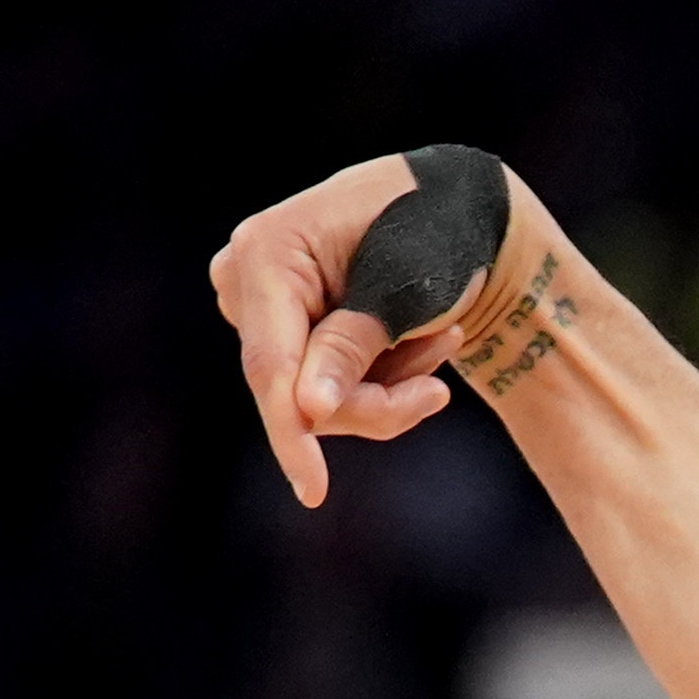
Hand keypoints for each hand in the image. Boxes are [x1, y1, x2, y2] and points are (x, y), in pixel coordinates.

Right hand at [203, 156, 482, 507]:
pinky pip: (326, 391)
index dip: (291, 432)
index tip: (313, 490)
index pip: (271, 364)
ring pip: (316, 401)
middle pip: (295, 392)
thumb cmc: (433, 233)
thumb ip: (351, 348)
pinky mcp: (283, 331)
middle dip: (374, 399)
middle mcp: (245, 279)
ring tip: (439, 339)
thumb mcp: (403, 290)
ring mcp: (259, 307)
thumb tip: (308, 411)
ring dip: (387, 386)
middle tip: (438, 390)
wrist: (453, 208)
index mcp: (267, 254)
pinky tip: (417, 341)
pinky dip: (379, 380)